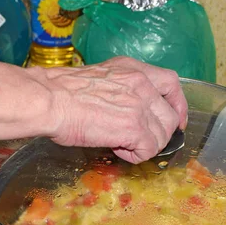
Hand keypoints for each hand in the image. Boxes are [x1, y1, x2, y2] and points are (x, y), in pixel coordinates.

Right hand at [31, 56, 187, 163]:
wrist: (49, 100)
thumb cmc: (60, 91)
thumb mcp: (99, 77)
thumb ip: (120, 88)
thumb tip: (123, 109)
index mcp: (132, 68)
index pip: (171, 82)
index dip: (176, 104)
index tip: (173, 118)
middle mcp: (141, 83)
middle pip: (171, 114)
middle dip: (162, 132)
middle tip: (143, 141)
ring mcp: (140, 106)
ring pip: (163, 135)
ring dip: (145, 145)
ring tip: (121, 144)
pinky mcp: (134, 128)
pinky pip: (149, 149)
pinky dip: (135, 156)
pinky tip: (118, 150)